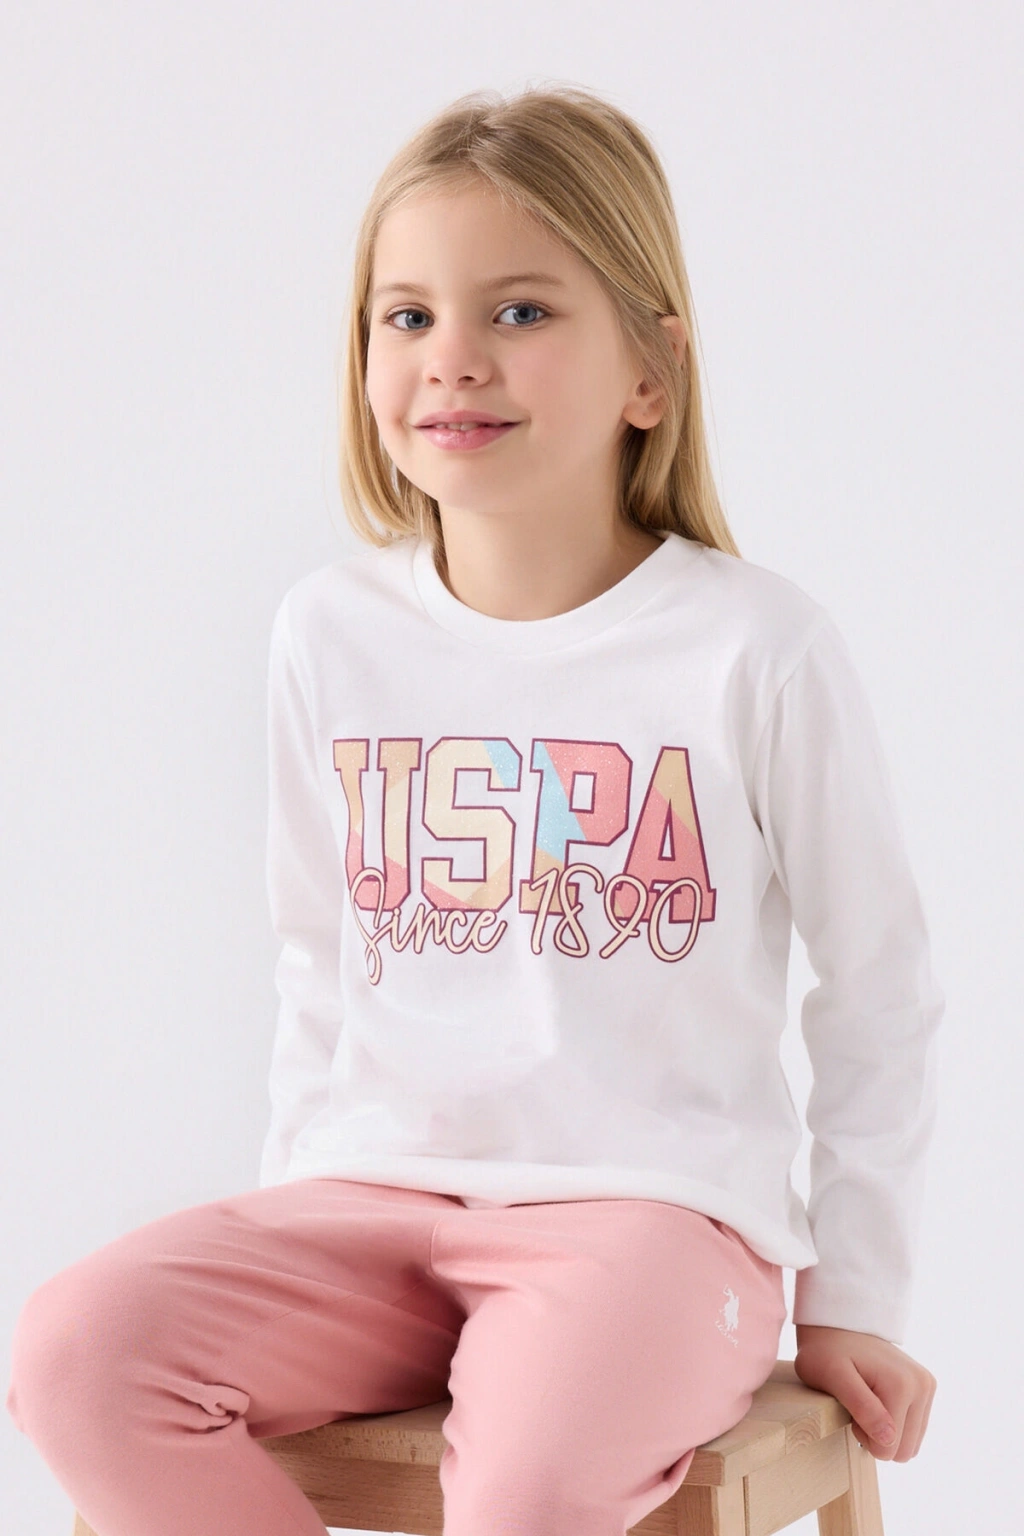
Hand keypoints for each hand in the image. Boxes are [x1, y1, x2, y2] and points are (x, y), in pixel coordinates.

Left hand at [793, 1323, 935, 1461]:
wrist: (836, 1323)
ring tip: (866, 1402)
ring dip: (885, 1432)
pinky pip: (914, 1429)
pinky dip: (894, 1423)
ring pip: (911, 1442)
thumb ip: (862, 1407)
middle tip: (856, 1407)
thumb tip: (889, 1438)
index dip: (862, 1436)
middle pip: (904, 1450)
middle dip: (876, 1437)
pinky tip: (877, 1401)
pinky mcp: (925, 1387)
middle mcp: (922, 1385)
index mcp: (902, 1385)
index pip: (888, 1449)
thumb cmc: (827, 1351)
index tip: (849, 1408)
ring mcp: (926, 1385)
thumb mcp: (832, 1377)